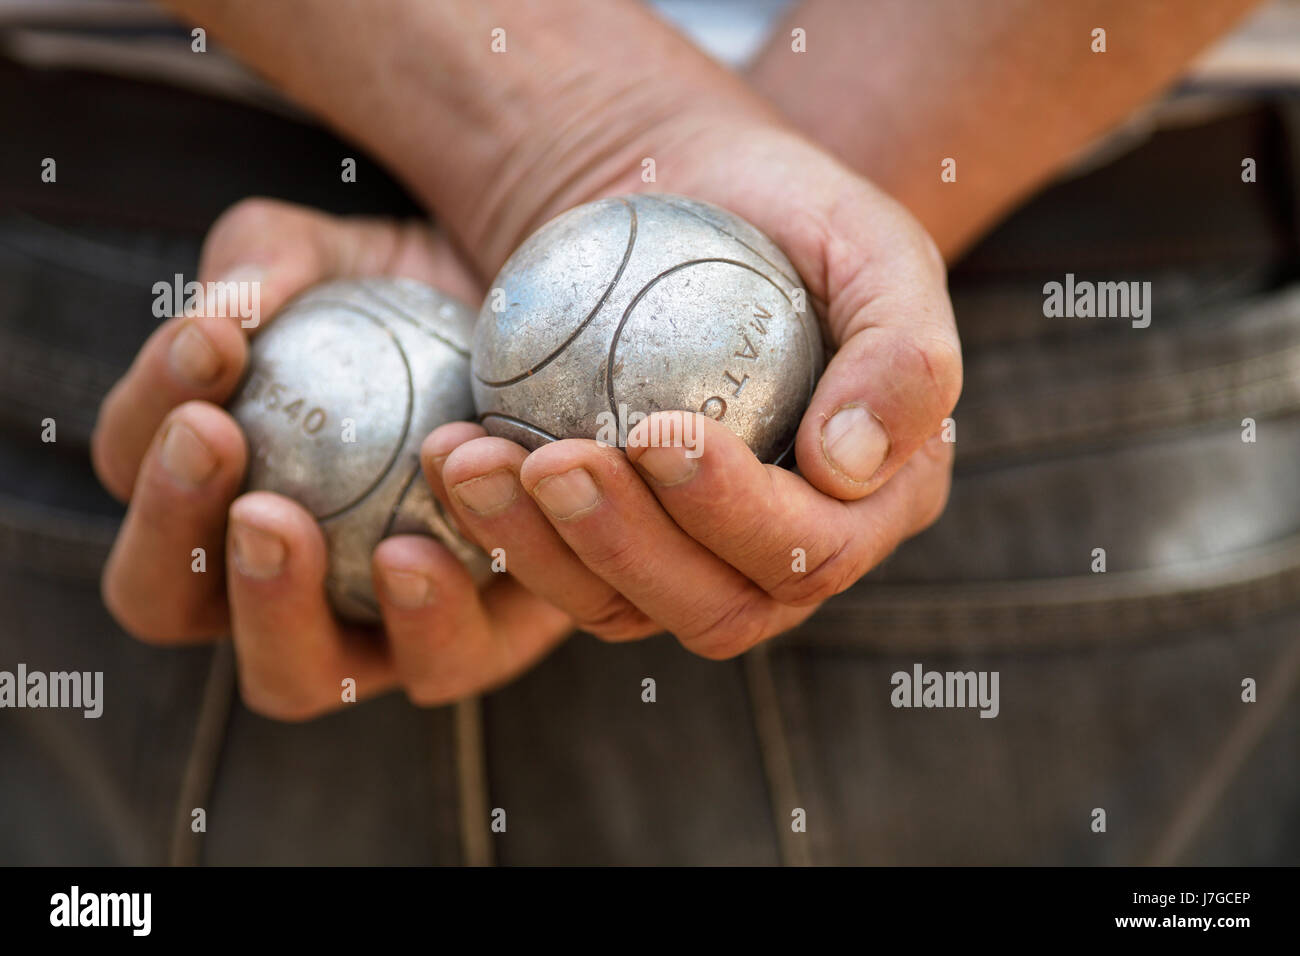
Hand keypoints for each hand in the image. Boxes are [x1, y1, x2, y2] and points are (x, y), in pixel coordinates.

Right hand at [92, 198, 571, 719]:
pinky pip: (446, 658)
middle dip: (169, 531)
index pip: (139, 470)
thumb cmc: (430, 301)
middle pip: (166, 601)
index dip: (148, 415)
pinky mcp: (476, 646)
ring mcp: (368, 631)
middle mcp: (275, 579)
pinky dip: (436, 608)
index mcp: (212, 488)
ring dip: (275, 606)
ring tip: (293, 520)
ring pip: (291, 678)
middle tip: (216, 441)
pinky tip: (445, 538)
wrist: (565, 344)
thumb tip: (225, 308)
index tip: (214, 340)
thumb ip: (268, 260)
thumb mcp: (345, 256)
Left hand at [428, 120, 960, 657]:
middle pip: (717, 608)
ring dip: (543, 552)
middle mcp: (790, 554)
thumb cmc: (788, 213)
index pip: (813, 552)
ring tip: (474, 464)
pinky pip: (560, 573)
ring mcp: (698, 562)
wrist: (688, 201)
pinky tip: (451, 461)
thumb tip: (848, 466)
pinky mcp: (616, 546)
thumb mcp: (872, 244)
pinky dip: (501, 532)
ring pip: (626, 610)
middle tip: (551, 462)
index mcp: (874, 506)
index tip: (654, 430)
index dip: (734, 514)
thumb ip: (904, 351)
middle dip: (627, 548)